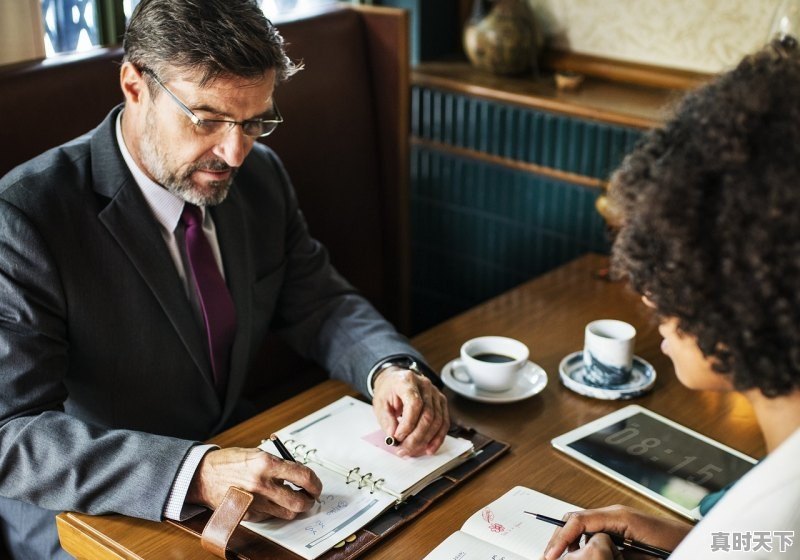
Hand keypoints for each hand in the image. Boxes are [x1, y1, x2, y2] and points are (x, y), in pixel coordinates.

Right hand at [186, 447, 321, 521]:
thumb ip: (280, 465)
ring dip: (294, 508)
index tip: (316, 485)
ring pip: (287, 513)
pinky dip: (275, 511)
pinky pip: (270, 517)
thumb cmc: (231, 462)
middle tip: (310, 497)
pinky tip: (270, 501)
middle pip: (299, 502)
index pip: (303, 476)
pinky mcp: (247, 514)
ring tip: (291, 499)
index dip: (315, 483)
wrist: (203, 475)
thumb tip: (300, 476)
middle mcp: (262, 484)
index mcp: (267, 463)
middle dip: (309, 501)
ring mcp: (254, 502)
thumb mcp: (258, 454)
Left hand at [372, 366, 449, 456]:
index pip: (414, 404)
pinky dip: (438, 438)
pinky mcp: (441, 402)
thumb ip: (387, 420)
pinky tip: (430, 448)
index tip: (398, 437)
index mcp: (407, 381)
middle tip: (404, 450)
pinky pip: (444, 422)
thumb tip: (394, 438)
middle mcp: (425, 385)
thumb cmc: (387, 391)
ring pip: (437, 421)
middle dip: (416, 437)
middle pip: (428, 415)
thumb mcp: (380, 404)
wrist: (394, 381)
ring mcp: (435, 393)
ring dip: (426, 440)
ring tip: (413, 451)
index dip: (408, 424)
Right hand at [543, 506, 689, 559]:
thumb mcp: (642, 556)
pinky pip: (594, 532)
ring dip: (570, 542)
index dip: (561, 538)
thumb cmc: (679, 545)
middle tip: (549, 557)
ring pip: (583, 526)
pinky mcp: (622, 528)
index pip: (579, 521)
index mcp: (619, 516)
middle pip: (575, 520)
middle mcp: (616, 513)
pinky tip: (582, 556)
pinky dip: (583, 543)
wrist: (702, 540)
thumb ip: (613, 551)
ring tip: (561, 557)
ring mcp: (618, 519)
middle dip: (560, 539)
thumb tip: (589, 553)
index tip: (551, 555)